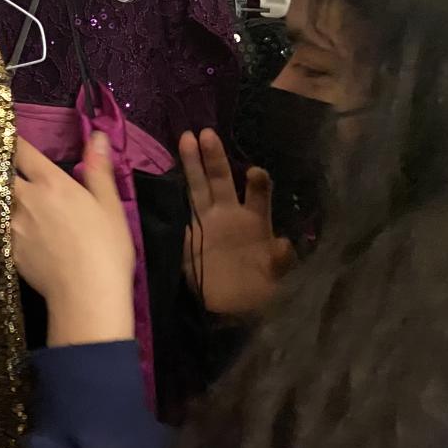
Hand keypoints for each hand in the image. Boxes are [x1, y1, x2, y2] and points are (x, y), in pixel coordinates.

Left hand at [12, 132, 135, 346]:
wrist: (86, 295)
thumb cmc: (105, 248)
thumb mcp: (109, 205)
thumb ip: (99, 169)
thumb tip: (98, 136)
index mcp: (51, 183)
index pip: (22, 151)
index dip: (12, 139)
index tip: (6, 132)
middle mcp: (26, 199)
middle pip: (1, 174)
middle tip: (0, 163)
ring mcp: (13, 225)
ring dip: (0, 194)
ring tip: (5, 194)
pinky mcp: (7, 248)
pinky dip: (2, 221)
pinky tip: (11, 226)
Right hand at [180, 129, 294, 316]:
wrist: (231, 314)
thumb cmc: (260, 292)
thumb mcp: (279, 279)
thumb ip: (282, 262)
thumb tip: (284, 244)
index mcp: (254, 222)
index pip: (256, 194)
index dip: (257, 183)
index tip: (254, 173)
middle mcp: (229, 217)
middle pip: (220, 181)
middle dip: (214, 158)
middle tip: (205, 133)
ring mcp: (206, 224)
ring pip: (197, 188)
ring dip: (193, 165)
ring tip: (187, 137)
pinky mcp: (187, 239)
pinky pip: (178, 216)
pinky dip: (172, 202)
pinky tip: (163, 183)